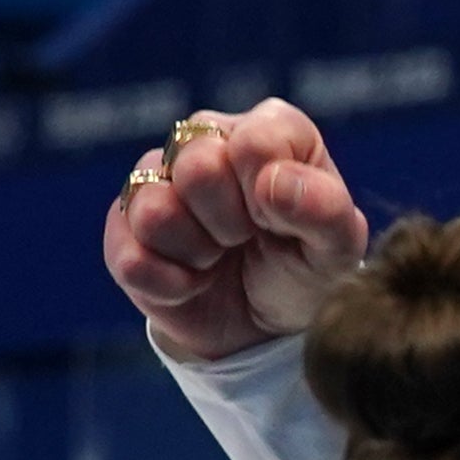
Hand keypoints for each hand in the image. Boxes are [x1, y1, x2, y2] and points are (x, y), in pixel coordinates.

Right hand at [103, 99, 371, 362]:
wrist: (264, 328)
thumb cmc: (305, 271)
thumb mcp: (337, 248)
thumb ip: (325, 208)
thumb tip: (273, 183)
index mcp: (264, 130)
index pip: (254, 141)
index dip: (268, 194)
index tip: (279, 221)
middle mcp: (202, 141)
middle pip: (196, 167)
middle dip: (231, 224)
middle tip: (247, 240)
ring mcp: (154, 182)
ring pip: (155, 211)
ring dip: (197, 254)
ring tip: (218, 258)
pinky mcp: (122, 231)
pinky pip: (132, 259)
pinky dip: (171, 286)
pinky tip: (192, 284)